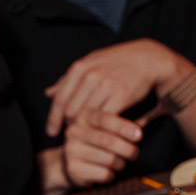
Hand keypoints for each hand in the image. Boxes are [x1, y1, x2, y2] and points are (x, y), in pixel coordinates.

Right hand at [40, 108, 144, 188]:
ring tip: (118, 162)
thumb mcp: (107, 129)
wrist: (72, 164)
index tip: (138, 135)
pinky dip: (111, 175)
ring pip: (109, 159)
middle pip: (108, 140)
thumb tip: (145, 120)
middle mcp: (74, 131)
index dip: (123, 127)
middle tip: (134, 153)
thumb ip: (124, 124)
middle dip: (127, 149)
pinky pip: (104, 173)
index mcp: (84, 117)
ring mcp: (72, 150)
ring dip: (120, 163)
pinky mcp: (74, 169)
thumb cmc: (96, 143)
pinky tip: (107, 171)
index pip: (104, 119)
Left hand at [45, 39, 179, 137]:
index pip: (59, 99)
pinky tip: (101, 133)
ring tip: (85, 136)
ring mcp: (106, 85)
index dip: (53, 118)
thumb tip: (48, 93)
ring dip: (85, 128)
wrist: (147, 59)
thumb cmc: (116, 62)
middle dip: (69, 125)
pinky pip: (105, 118)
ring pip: (87, 116)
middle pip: (71, 110)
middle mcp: (90, 76)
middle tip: (72, 135)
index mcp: (79, 68)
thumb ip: (68, 79)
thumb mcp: (90, 63)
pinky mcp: (121, 95)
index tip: (51, 132)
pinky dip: (101, 128)